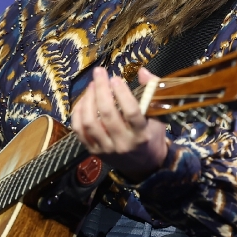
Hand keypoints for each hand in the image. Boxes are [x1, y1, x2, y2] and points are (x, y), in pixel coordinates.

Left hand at [71, 67, 169, 181]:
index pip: (131, 112)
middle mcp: (123, 143)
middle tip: (99, 73)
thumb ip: (151, 91)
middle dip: (101, 90)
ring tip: (92, 85)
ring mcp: (106, 149)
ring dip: (88, 100)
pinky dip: (78, 113)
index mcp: (141, 135)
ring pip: (90, 122)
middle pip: (107, 114)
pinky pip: (79, 130)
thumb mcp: (159, 115)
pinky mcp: (93, 151)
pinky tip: (83, 100)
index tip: (116, 78)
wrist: (144, 165)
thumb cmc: (152, 136)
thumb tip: (142, 71)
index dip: (122, 93)